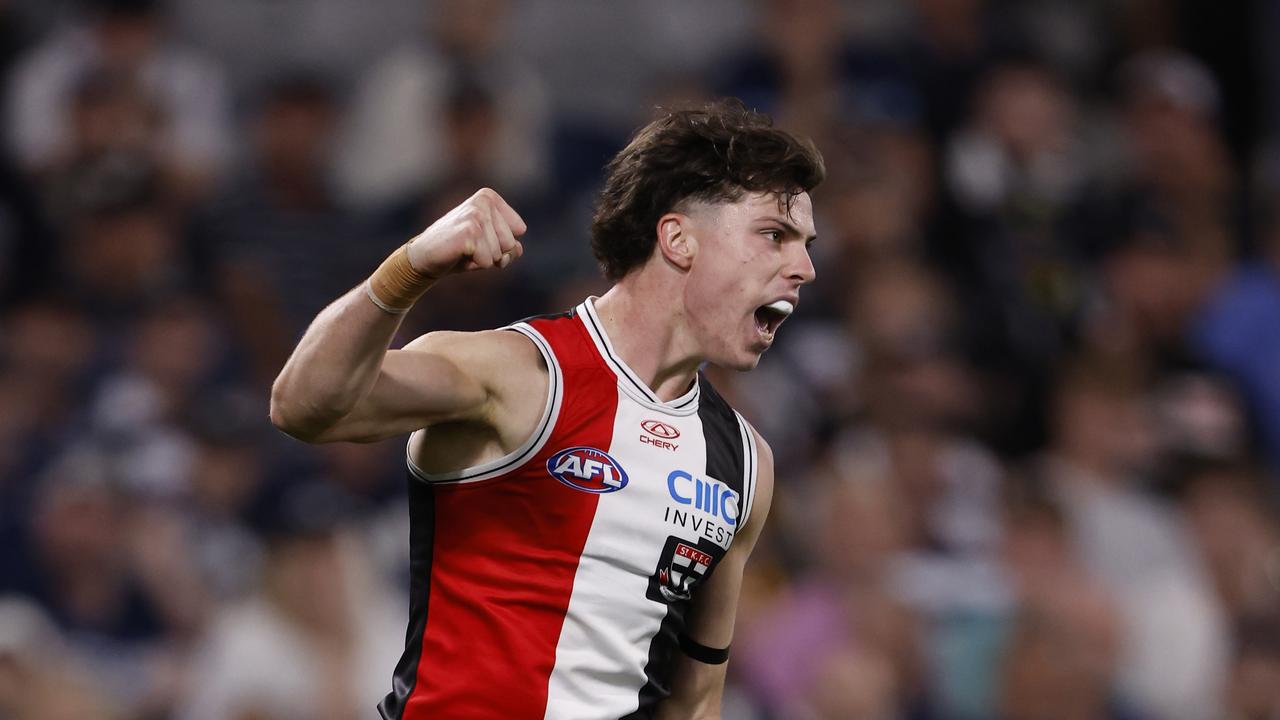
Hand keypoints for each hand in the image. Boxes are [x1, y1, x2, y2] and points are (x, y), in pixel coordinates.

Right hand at [405, 188, 526, 277]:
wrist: (424, 257)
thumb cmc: (458, 250)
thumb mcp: (490, 246)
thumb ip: (511, 245)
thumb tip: (517, 248)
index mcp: (489, 197)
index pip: (519, 229)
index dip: (502, 243)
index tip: (481, 240)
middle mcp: (483, 201)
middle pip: (511, 243)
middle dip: (494, 253)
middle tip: (470, 247)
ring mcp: (475, 215)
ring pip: (500, 254)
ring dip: (482, 259)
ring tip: (464, 251)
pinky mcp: (468, 233)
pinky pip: (487, 261)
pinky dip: (474, 265)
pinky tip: (459, 255)